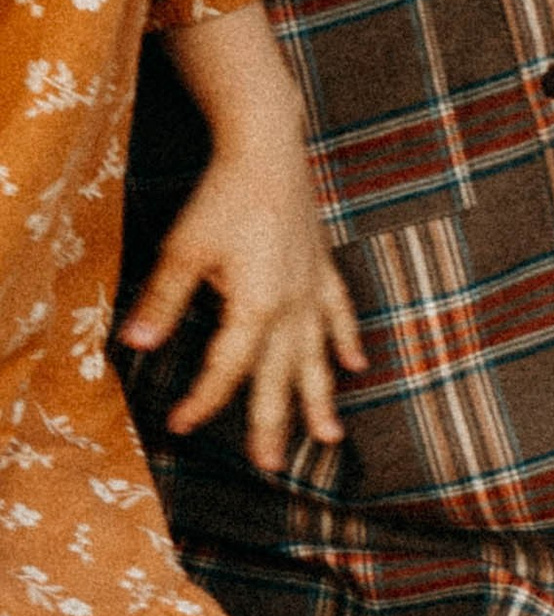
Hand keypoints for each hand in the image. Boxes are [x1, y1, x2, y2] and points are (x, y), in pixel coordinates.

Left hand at [122, 144, 363, 473]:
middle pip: (281, 375)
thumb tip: (134, 342)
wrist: (269, 149)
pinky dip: (347, 339)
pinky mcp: (322, 267)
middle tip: (271, 466)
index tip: (181, 425)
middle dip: (274, 422)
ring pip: (318, 355)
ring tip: (329, 437)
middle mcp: (292, 306)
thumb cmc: (225, 196)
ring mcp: (312, 288)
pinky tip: (355, 364)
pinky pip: (340, 312)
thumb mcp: (184, 249)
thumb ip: (164, 300)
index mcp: (257, 306)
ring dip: (322, 397)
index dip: (204, 399)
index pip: (228, 367)